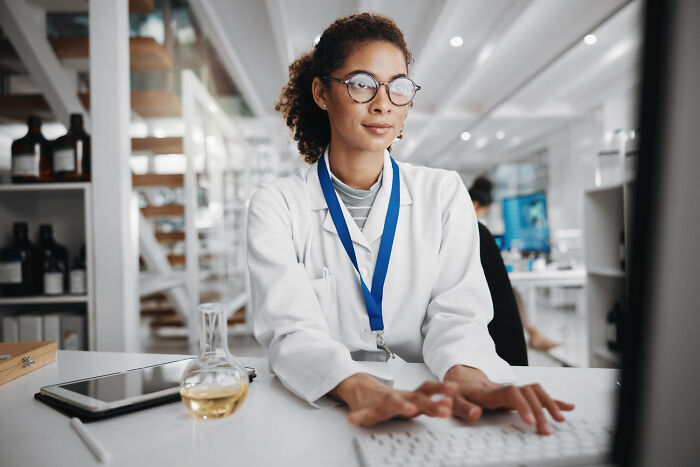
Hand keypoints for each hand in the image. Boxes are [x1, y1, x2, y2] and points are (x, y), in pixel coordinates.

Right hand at [329, 373, 457, 425]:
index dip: (440, 390)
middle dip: (430, 404)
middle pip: (416, 398)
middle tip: (444, 410)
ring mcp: (382, 403)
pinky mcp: (366, 410)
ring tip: (409, 409)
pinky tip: (354, 418)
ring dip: (400, 405)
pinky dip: (359, 416)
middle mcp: (398, 398)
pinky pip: (362, 414)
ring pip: (391, 403)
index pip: (426, 390)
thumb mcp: (410, 399)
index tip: (454, 390)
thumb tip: (451, 404)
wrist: (359, 387)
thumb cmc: (389, 398)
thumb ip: (428, 403)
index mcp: (408, 396)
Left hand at [444, 365, 574, 434]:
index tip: (530, 421)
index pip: (511, 393)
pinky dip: (553, 400)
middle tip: (545, 430)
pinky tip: (567, 407)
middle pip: (528, 393)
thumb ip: (463, 408)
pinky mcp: (518, 395)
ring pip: (536, 391)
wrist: (461, 377)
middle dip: (539, 410)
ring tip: (559, 420)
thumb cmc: (457, 391)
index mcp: (490, 391)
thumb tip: (476, 413)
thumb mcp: (454, 400)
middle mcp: (504, 389)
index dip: (522, 405)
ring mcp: (512, 391)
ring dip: (549, 404)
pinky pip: (537, 394)